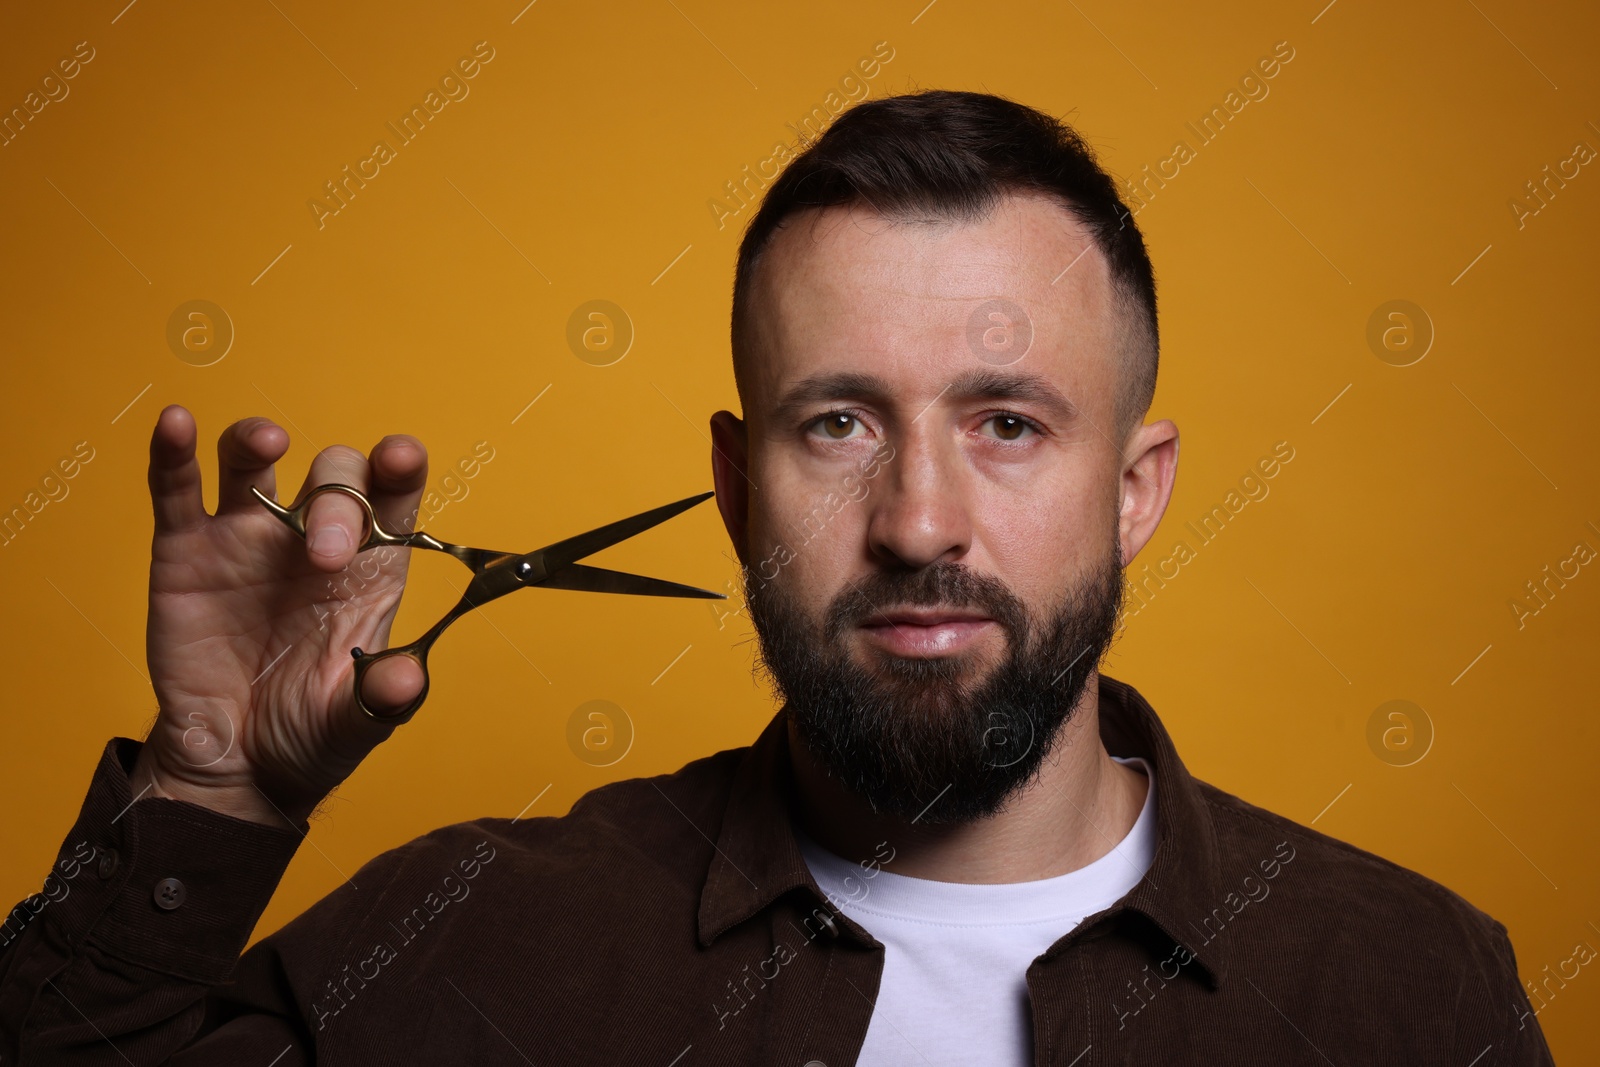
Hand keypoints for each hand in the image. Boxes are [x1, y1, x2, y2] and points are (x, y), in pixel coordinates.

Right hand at [129, 405, 429, 826]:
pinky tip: (176, 424)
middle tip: (325, 556)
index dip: (399, 468)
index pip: (393, 498)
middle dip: (336, 500)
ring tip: (268, 445)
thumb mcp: (355, 723)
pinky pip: (177, 490)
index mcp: (369, 568)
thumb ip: (383, 697)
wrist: (236, 765)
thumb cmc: (309, 732)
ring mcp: (247, 539)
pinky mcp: (187, 552)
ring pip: (253, 461)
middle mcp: (312, 538)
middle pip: (333, 478)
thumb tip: (407, 677)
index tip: (400, 457)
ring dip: (257, 440)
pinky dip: (175, 453)